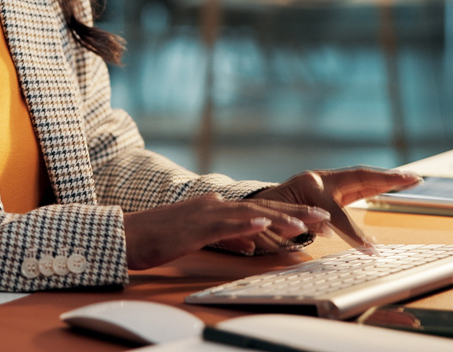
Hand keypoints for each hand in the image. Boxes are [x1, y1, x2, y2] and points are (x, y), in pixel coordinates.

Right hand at [123, 194, 330, 269]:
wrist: (126, 234)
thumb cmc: (158, 238)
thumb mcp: (200, 238)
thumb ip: (228, 238)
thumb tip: (252, 246)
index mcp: (217, 208)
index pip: (261, 210)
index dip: (290, 214)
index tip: (316, 219)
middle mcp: (215, 206)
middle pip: (264, 208)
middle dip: (297, 214)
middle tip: (326, 218)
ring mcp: (205, 214)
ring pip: (250, 215)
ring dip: (279, 219)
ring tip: (305, 224)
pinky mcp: (193, 227)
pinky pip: (224, 226)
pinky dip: (244, 225)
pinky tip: (262, 226)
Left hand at [247, 167, 420, 248]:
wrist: (254, 206)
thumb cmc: (265, 216)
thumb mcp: (278, 227)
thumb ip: (301, 231)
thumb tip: (325, 235)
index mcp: (307, 187)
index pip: (336, 212)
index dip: (352, 231)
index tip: (370, 249)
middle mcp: (319, 179)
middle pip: (358, 179)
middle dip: (386, 180)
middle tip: (413, 179)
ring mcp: (326, 181)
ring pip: (361, 178)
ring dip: (387, 179)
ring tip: (412, 179)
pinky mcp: (331, 186)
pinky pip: (358, 184)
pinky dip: (378, 185)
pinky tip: (395, 184)